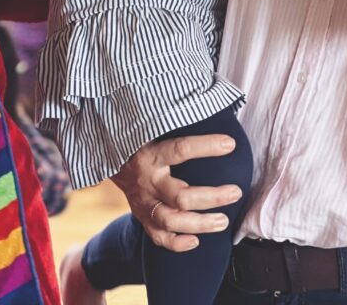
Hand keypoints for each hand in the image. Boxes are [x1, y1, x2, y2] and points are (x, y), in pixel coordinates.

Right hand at [111, 133, 241, 251]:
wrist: (111, 159)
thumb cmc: (140, 139)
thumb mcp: (152, 126)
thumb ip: (175, 120)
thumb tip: (210, 102)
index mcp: (151, 154)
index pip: (180, 150)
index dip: (206, 146)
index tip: (230, 144)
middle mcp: (147, 181)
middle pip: (181, 197)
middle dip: (212, 197)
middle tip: (235, 192)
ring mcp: (144, 202)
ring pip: (172, 221)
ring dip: (200, 224)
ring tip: (223, 221)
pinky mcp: (142, 217)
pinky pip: (159, 238)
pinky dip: (178, 243)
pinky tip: (196, 240)